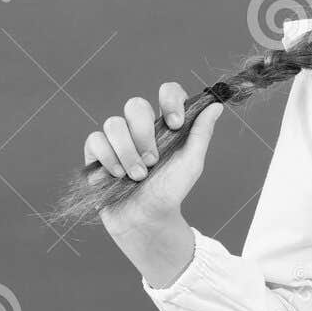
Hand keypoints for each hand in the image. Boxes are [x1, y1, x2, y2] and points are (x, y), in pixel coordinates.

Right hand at [82, 82, 224, 232]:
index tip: (175, 124)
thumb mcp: (191, 163)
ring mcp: (117, 138)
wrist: (146, 218)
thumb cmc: (170, 191)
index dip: (170, 100)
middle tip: (153, 161)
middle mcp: (140, 127)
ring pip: (113, 123)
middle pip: (135, 104)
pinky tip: (117, 175)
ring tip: (138, 176)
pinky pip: (95, 140)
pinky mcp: (97, 152)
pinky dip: (108, 158)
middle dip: (144, 134)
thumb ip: (201, 133)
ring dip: (127, 153)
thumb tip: (216, 106)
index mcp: (166, 124)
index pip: (168, 92)